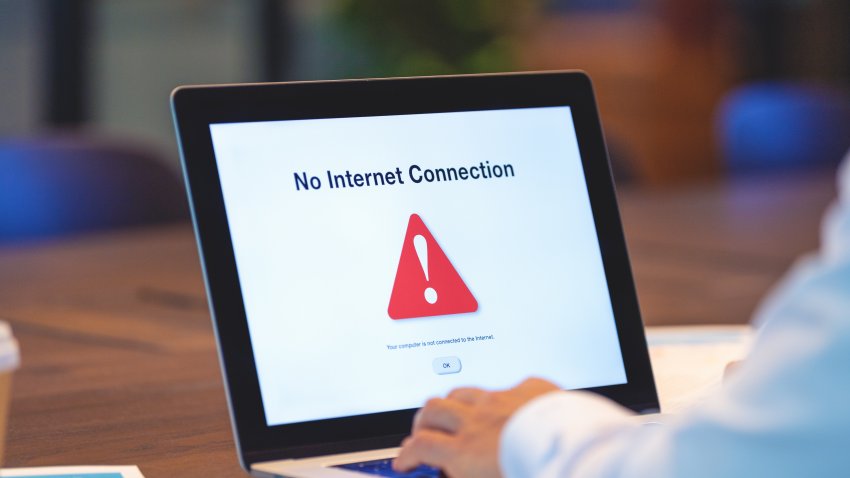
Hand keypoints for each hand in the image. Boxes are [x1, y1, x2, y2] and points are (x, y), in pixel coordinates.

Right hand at [393, 377, 559, 477]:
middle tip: (423, 433)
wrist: (579, 453)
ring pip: (462, 391)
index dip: (406, 454)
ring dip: (452, 403)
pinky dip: (502, 397)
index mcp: (465, 451)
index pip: (420, 446)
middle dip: (422, 421)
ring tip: (455, 414)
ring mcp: (502, 400)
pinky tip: (509, 407)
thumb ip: (469, 475)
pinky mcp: (530, 389)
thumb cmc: (537, 474)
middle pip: (432, 410)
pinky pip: (508, 386)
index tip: (405, 461)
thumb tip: (459, 472)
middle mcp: (477, 420)